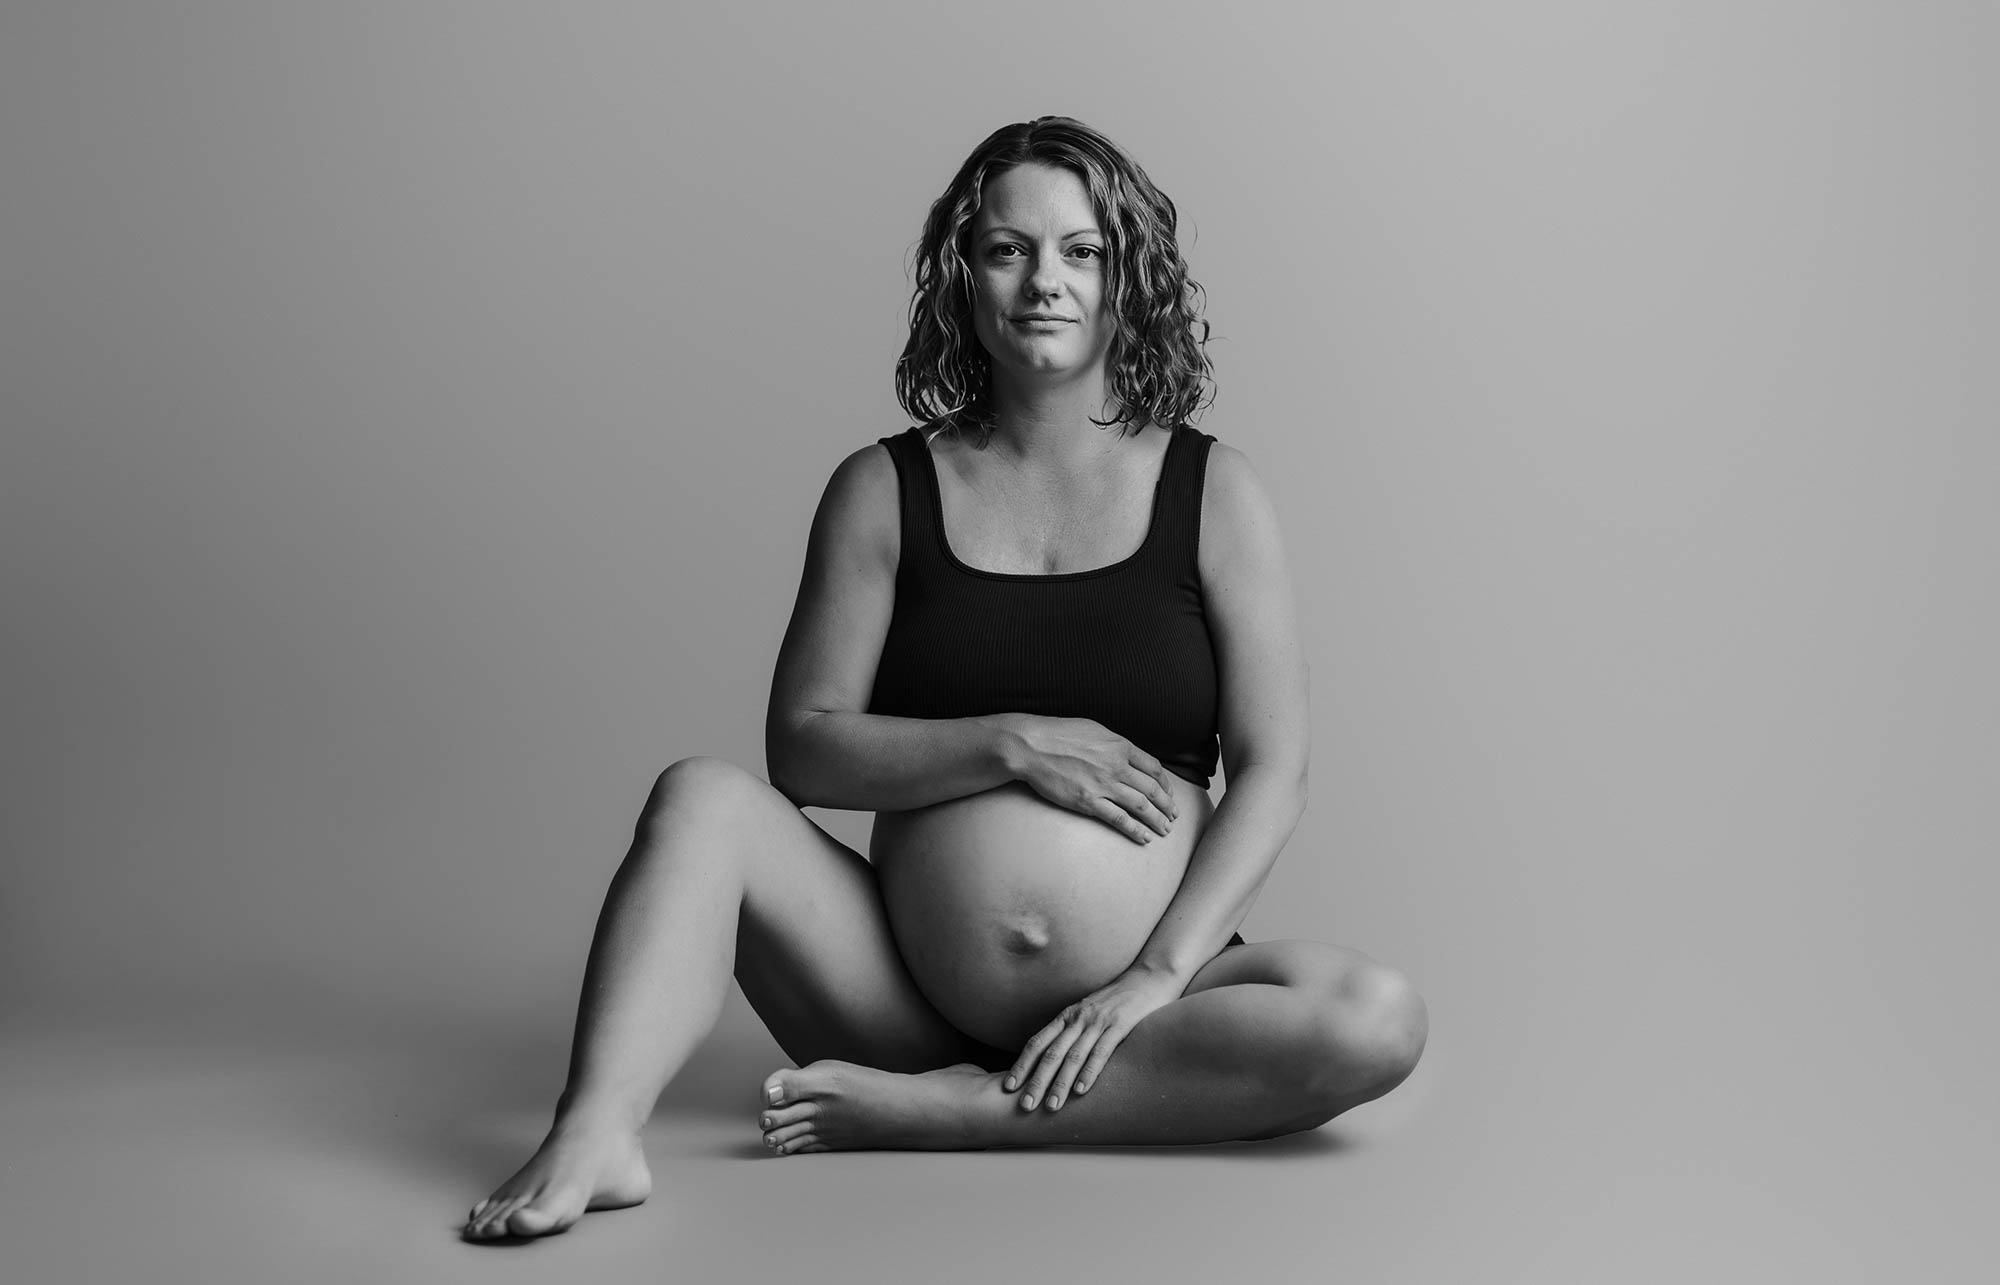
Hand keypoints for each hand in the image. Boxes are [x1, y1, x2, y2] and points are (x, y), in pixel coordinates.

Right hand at [1000, 714, 1179, 843]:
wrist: (1031, 746)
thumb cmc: (1057, 734)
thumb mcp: (1093, 729)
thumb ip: (1112, 743)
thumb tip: (1124, 753)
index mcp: (1120, 746)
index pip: (1154, 767)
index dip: (1165, 783)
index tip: (1168, 793)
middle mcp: (1117, 766)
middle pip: (1152, 789)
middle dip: (1167, 805)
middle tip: (1174, 816)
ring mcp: (1104, 785)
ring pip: (1141, 806)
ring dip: (1157, 820)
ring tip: (1165, 830)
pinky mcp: (1089, 802)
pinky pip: (1119, 819)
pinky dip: (1135, 830)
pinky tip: (1144, 837)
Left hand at [1004, 965, 1186, 1111]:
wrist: (1150, 976)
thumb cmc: (1119, 1000)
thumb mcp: (1090, 1012)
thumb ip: (1074, 1031)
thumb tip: (1056, 1059)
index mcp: (1068, 1016)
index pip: (1038, 1043)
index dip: (1022, 1065)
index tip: (1008, 1086)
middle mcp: (1078, 1018)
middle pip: (1051, 1053)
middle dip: (1036, 1081)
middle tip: (1025, 1106)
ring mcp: (1098, 1021)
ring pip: (1073, 1056)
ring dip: (1060, 1083)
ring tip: (1051, 1106)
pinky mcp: (1120, 1025)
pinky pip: (1101, 1052)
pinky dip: (1089, 1072)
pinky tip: (1081, 1091)